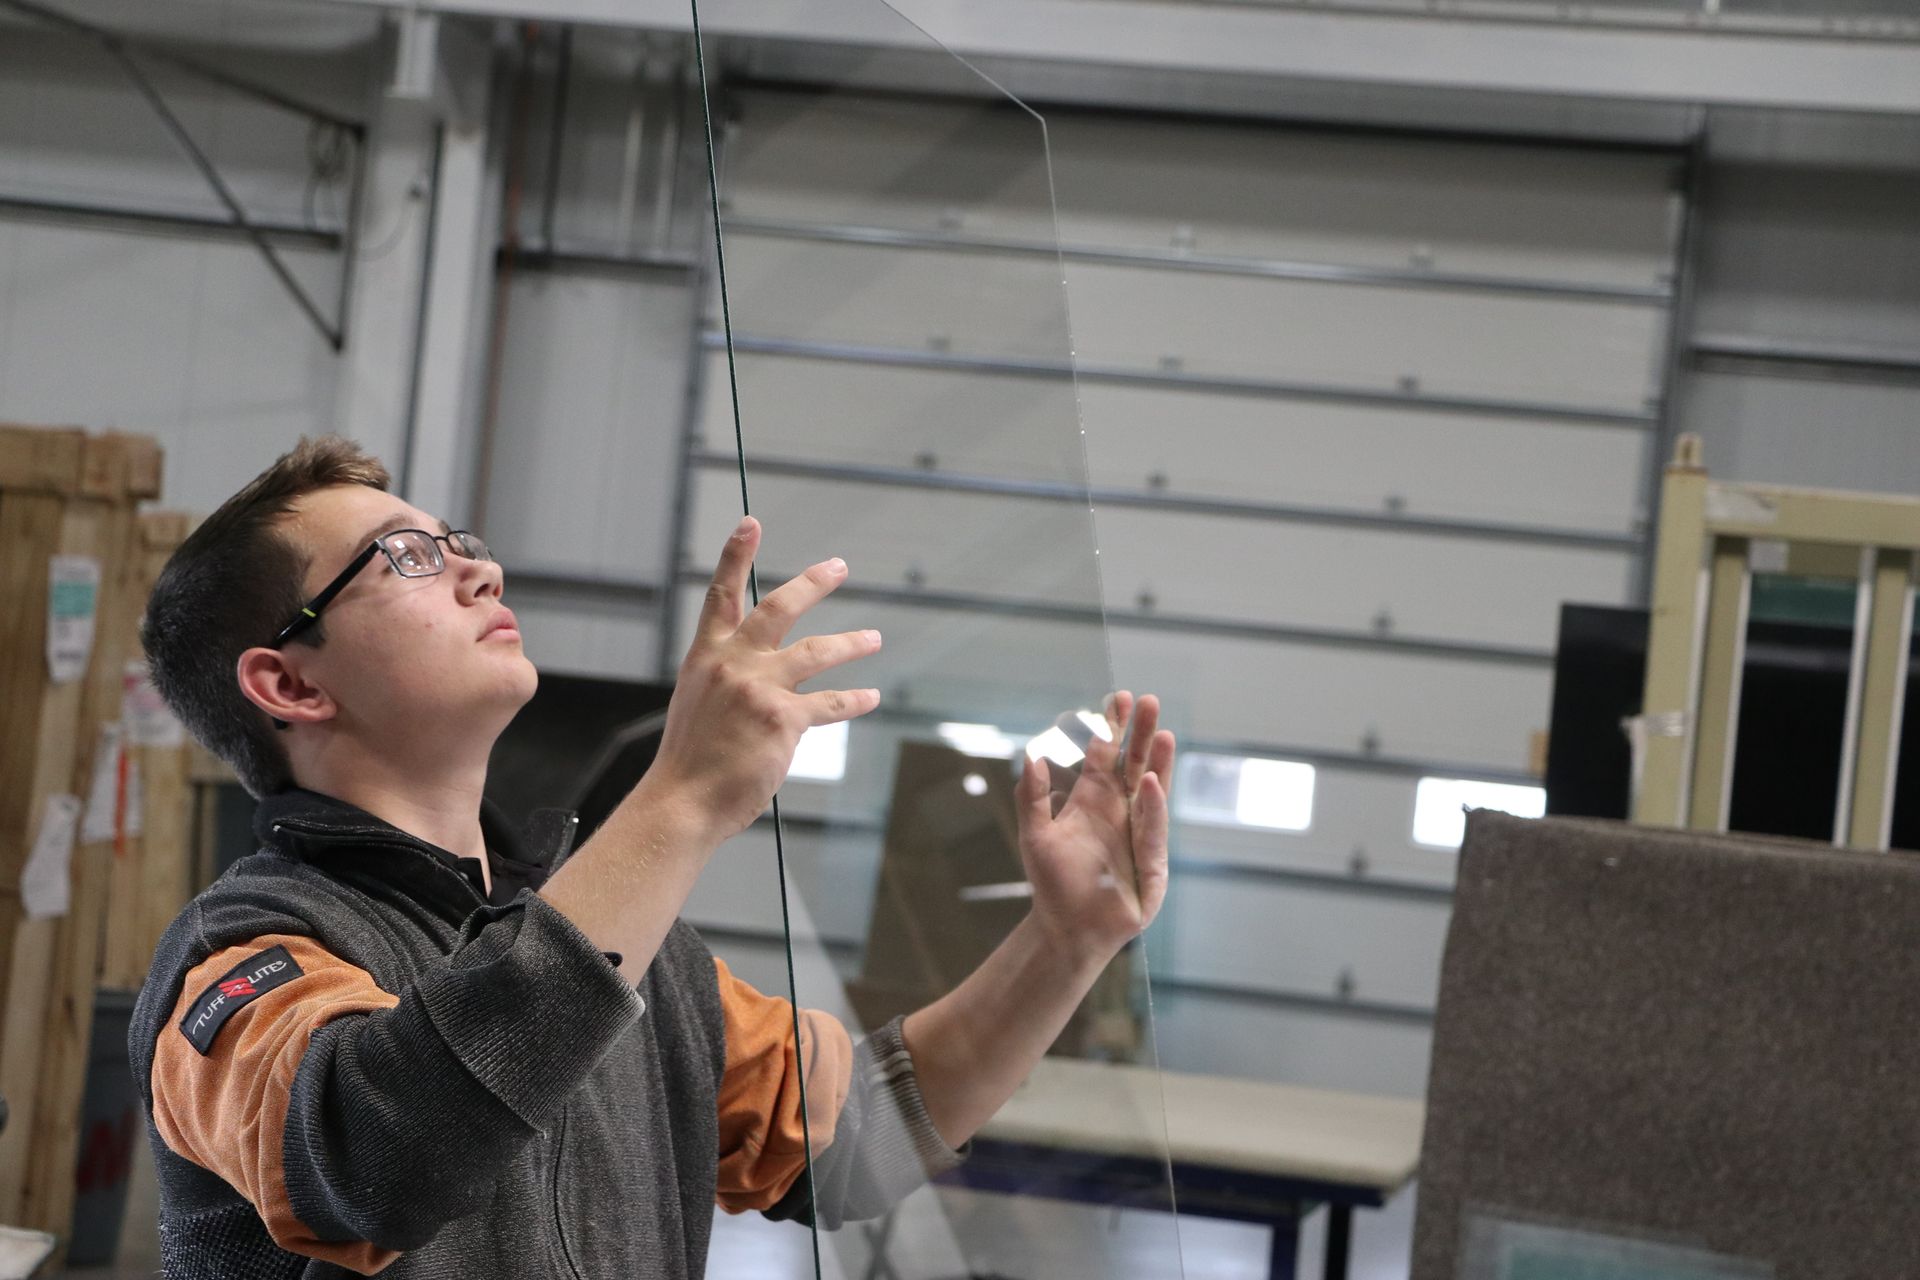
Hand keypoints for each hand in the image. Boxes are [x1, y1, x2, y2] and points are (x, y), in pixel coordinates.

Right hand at [646, 517, 881, 841]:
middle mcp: (733, 663)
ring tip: (873, 637)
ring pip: (817, 651)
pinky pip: (830, 703)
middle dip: (813, 582)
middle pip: (779, 608)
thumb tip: (755, 680)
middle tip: (838, 566)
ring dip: (851, 641)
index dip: (736, 556)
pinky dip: (854, 701)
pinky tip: (870, 697)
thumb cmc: (690, 762)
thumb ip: (725, 682)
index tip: (750, 524)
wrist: (683, 800)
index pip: (721, 594)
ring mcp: (759, 687)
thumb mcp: (697, 705)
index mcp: (706, 657)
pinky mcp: (783, 718)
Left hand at [1017, 691, 1174, 965]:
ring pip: (1152, 792)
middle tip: (1148, 701)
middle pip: (1134, 765)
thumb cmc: (1052, 883)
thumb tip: (1031, 754)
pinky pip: (1152, 830)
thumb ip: (1031, 797)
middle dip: (1141, 735)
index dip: (1113, 729)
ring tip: (1163, 733)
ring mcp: (1139, 835)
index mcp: (1093, 801)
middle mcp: (1120, 812)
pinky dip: (1152, 807)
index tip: (1119, 698)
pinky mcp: (1152, 864)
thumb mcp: (1035, 835)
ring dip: (1158, 763)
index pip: (1106, 757)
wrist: (1066, 929)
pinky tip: (1150, 781)